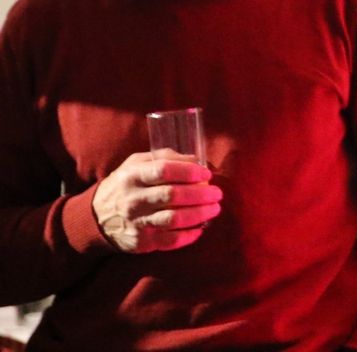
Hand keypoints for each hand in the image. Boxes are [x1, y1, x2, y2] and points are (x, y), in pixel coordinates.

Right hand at [92, 151, 221, 252]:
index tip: (206, 173)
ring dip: (200, 214)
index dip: (189, 171)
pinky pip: (171, 240)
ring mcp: (136, 222)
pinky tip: (201, 228)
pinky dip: (190, 235)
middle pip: (172, 195)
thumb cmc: (126, 184)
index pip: (164, 171)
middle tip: (217, 193)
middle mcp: (133, 200)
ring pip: (174, 219)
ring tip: (214, 208)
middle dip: (201, 194)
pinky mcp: (141, 242)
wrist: (96, 217)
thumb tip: (196, 160)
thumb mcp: (137, 164)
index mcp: (133, 176)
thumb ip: (165, 158)